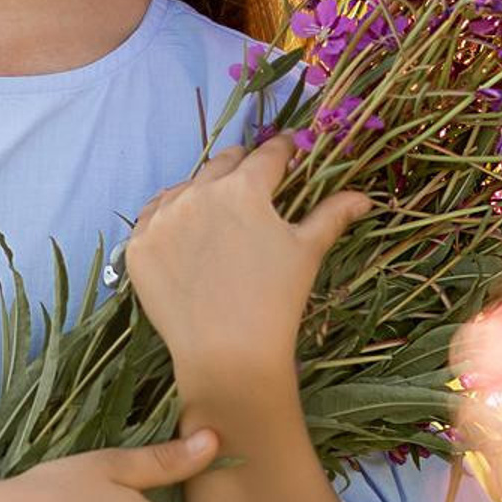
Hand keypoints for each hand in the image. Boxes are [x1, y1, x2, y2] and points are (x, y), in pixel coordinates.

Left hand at [121, 133, 371, 390]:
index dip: (283, 149)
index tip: (289, 148)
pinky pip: (152, 217)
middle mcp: (197, 193)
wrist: (227, 354)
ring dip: (202, 192)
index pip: (267, 154)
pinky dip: (168, 218)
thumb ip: (332, 214)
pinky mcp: (138, 245)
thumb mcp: (307, 252)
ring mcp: (162, 218)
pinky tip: (183, 233)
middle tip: (253, 180)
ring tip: (217, 212)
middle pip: (222, 164)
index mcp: (243, 188)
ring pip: (184, 188)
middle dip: (241, 168)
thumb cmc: (275, 301)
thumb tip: (364, 196)